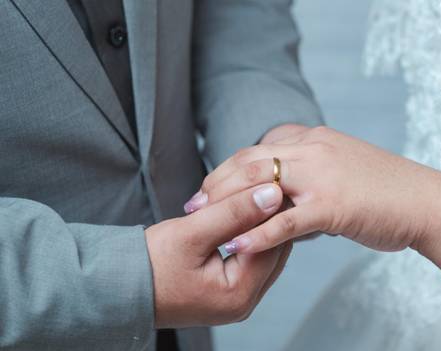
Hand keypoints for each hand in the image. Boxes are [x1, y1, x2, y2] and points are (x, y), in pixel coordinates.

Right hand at [145, 183, 291, 327]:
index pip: (274, 242)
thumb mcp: (192, 232)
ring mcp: (236, 301)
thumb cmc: (148, 265)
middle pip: (274, 250)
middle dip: (270, 218)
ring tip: (250, 197)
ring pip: (264, 254)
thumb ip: (234, 212)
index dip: (275, 209)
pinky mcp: (227, 294)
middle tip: (264, 186)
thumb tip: (273, 194)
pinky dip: (248, 238)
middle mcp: (244, 303)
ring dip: (259, 227)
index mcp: (239, 293)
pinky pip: (250, 261)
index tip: (271, 180)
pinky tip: (240, 218)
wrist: (116, 289)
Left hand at [196, 127, 438, 252]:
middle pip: (250, 160)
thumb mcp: (343, 168)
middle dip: (217, 183)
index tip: (210, 186)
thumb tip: (285, 195)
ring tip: (203, 222)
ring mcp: (322, 176)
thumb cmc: (386, 191)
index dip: (229, 167)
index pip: (259, 147)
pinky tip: (238, 246)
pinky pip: (285, 221)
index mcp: (315, 138)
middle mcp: (314, 150)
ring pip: (260, 184)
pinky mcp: (332, 205)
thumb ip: (312, 174)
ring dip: (227, 204)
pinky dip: (258, 233)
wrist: (425, 201)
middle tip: (193, 204)